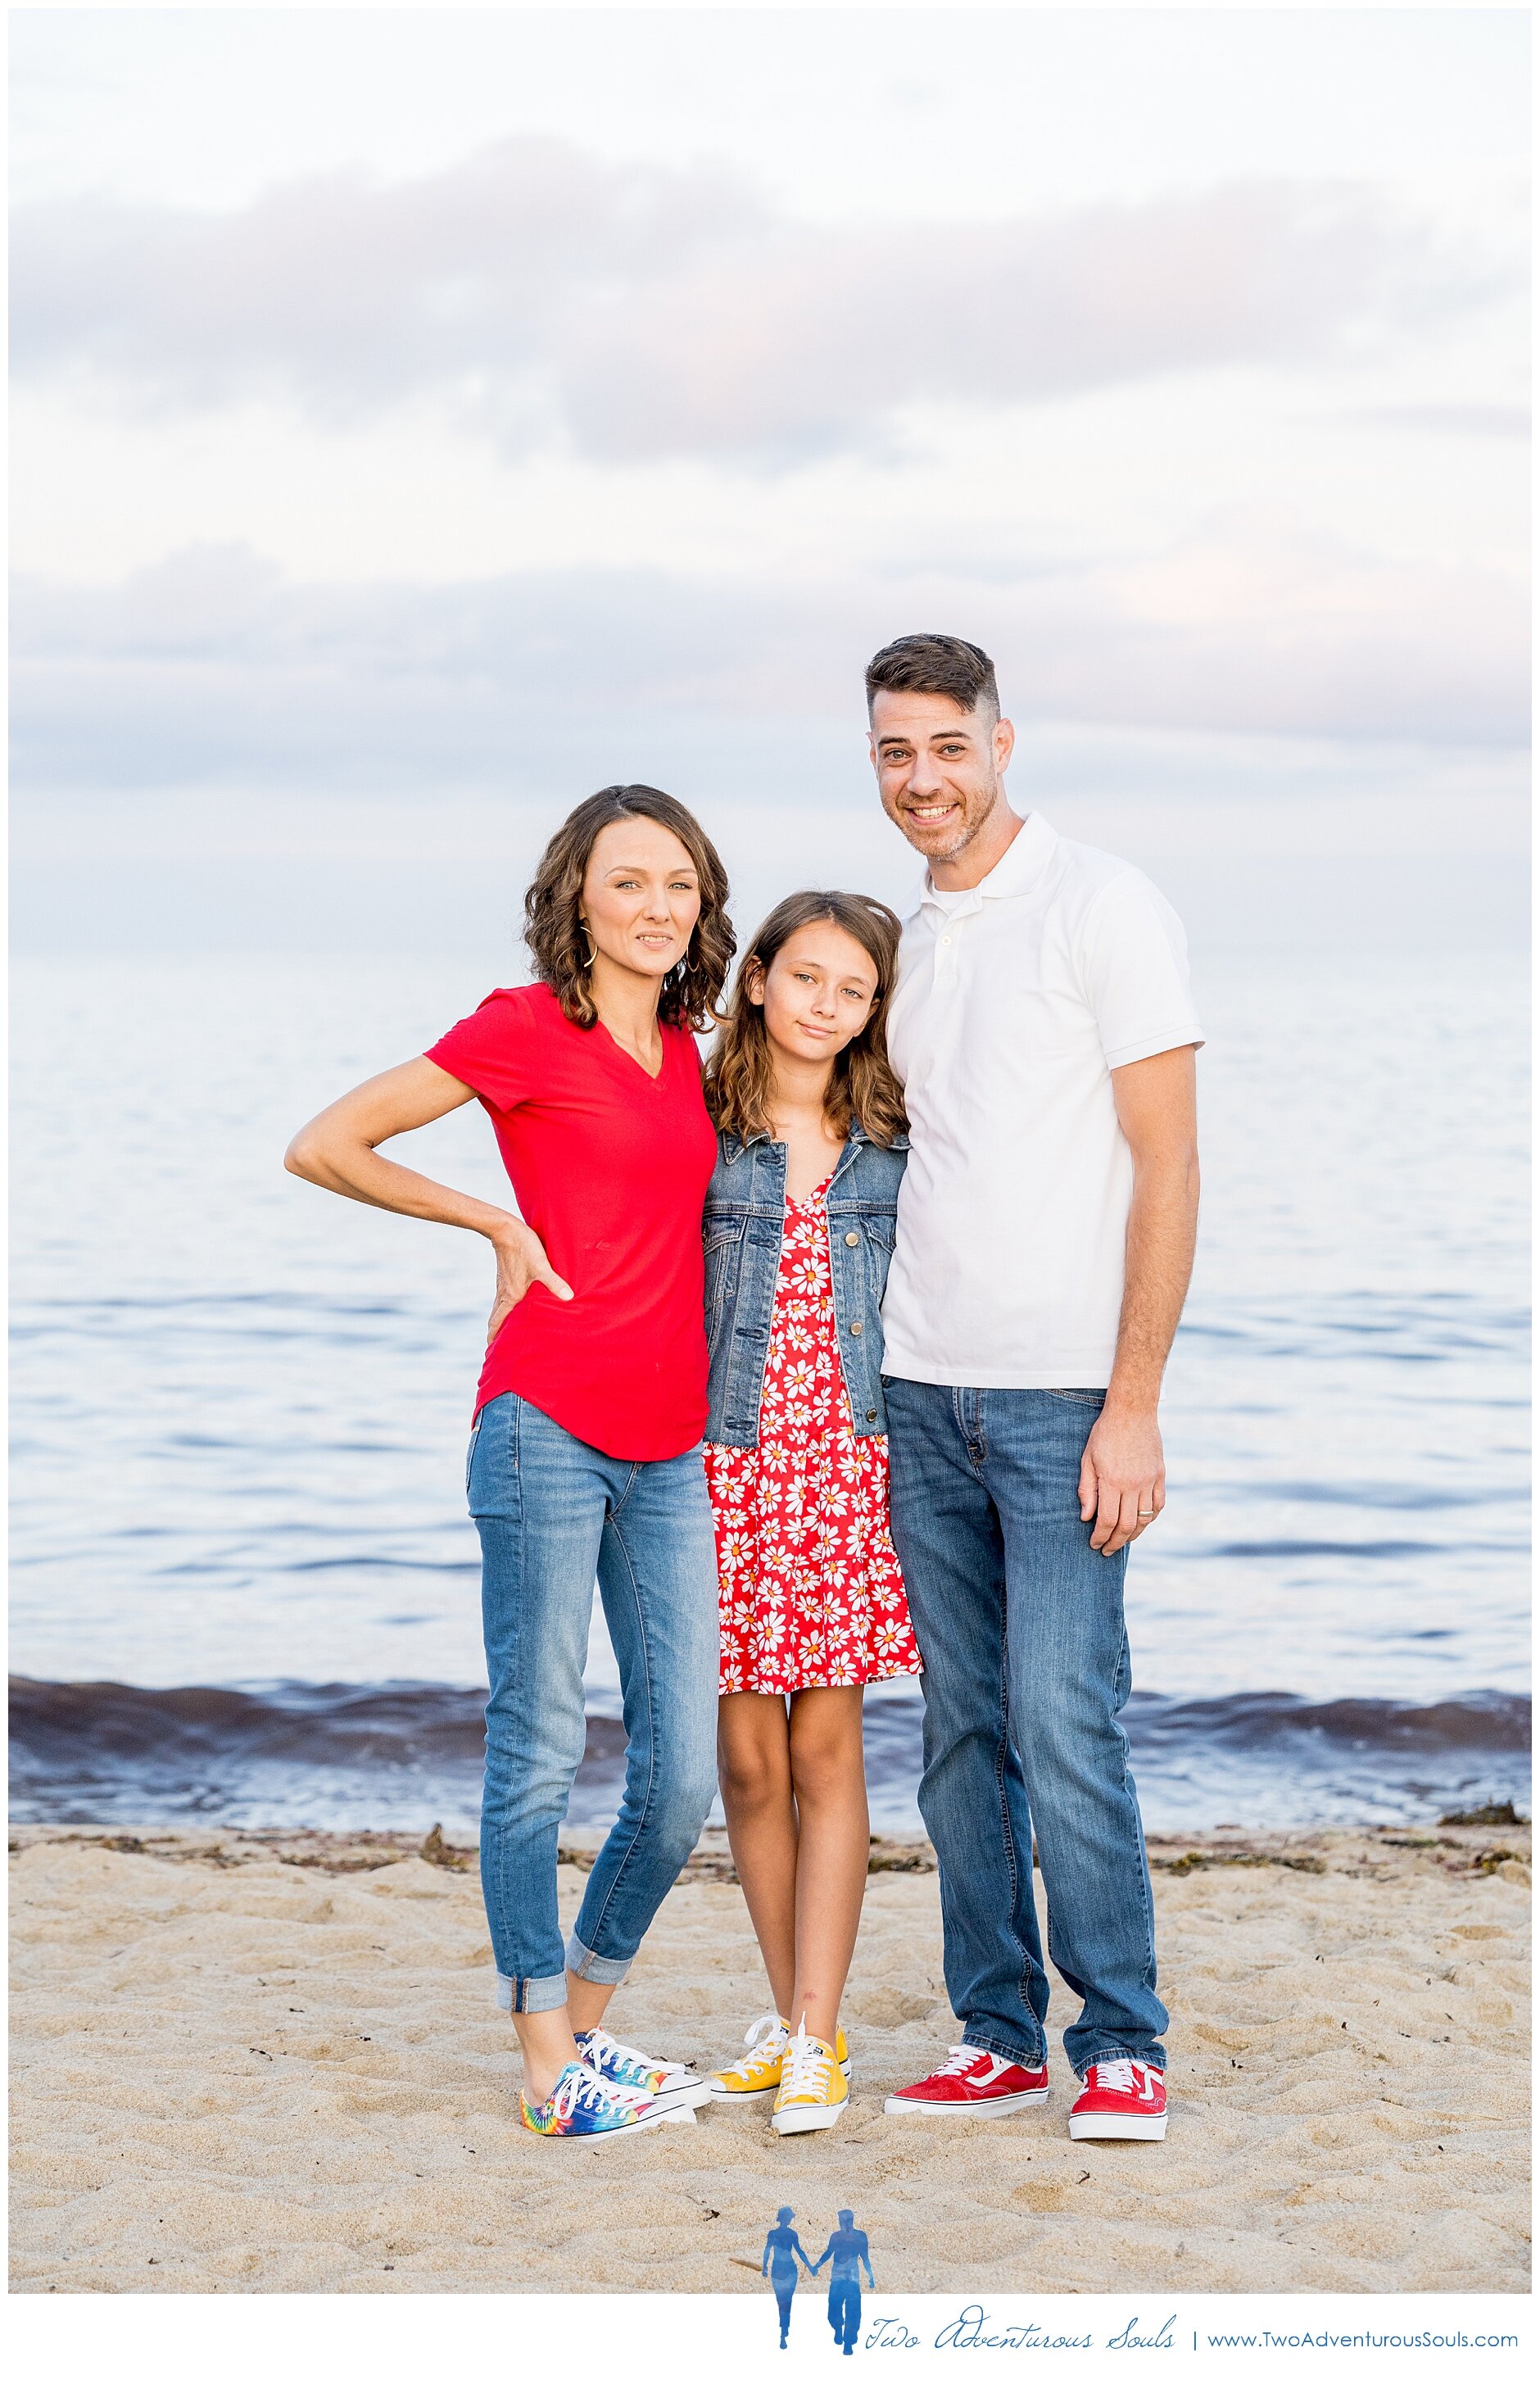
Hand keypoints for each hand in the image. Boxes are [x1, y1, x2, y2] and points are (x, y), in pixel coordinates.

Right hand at [486, 1220, 572, 1344]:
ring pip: (499, 1309)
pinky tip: (515, 1307)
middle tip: (496, 1346)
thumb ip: (554, 1282)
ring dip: (500, 1321)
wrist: (505, 1229)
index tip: (491, 1350)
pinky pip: (503, 1298)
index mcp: (511, 1296)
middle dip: (495, 1333)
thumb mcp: (541, 1265)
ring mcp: (504, 1285)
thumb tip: (568, 1298)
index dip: (493, 1337)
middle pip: (496, 1319)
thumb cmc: (523, 1247)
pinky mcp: (506, 1277)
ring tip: (506, 1332)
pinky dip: (505, 1308)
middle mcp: (505, 1293)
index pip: (497, 1322)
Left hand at [1078, 1405, 1164, 1555]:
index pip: (1107, 1520)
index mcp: (1112, 1481)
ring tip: (1122, 1541)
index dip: (1100, 1537)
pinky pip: (1158, 1505)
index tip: (1095, 1544)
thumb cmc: (1105, 1434)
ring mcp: (1149, 1480)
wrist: (1132, 1412)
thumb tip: (1086, 1517)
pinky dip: (1150, 1519)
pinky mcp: (1160, 1475)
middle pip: (1127, 1526)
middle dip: (1115, 1542)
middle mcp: (1133, 1484)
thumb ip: (1087, 1489)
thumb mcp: (1088, 1459)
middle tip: (1107, 1550)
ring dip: (1133, 1535)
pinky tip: (1141, 1523)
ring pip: (1145, 1519)